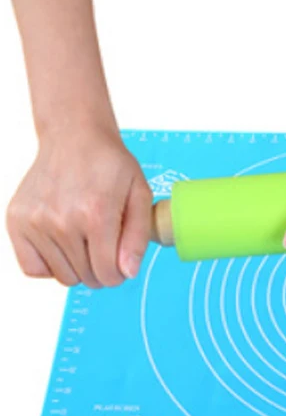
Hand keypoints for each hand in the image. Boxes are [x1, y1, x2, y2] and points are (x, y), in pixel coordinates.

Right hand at [6, 126, 152, 286]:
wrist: (73, 136)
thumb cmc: (109, 165)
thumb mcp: (140, 195)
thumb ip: (137, 237)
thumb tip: (128, 272)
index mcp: (95, 215)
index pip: (109, 274)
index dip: (120, 272)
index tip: (120, 258)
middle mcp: (61, 221)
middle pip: (87, 278)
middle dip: (101, 269)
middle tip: (102, 244)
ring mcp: (35, 222)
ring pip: (63, 277)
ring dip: (77, 267)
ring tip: (82, 240)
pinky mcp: (16, 221)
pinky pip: (33, 268)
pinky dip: (49, 265)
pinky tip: (61, 245)